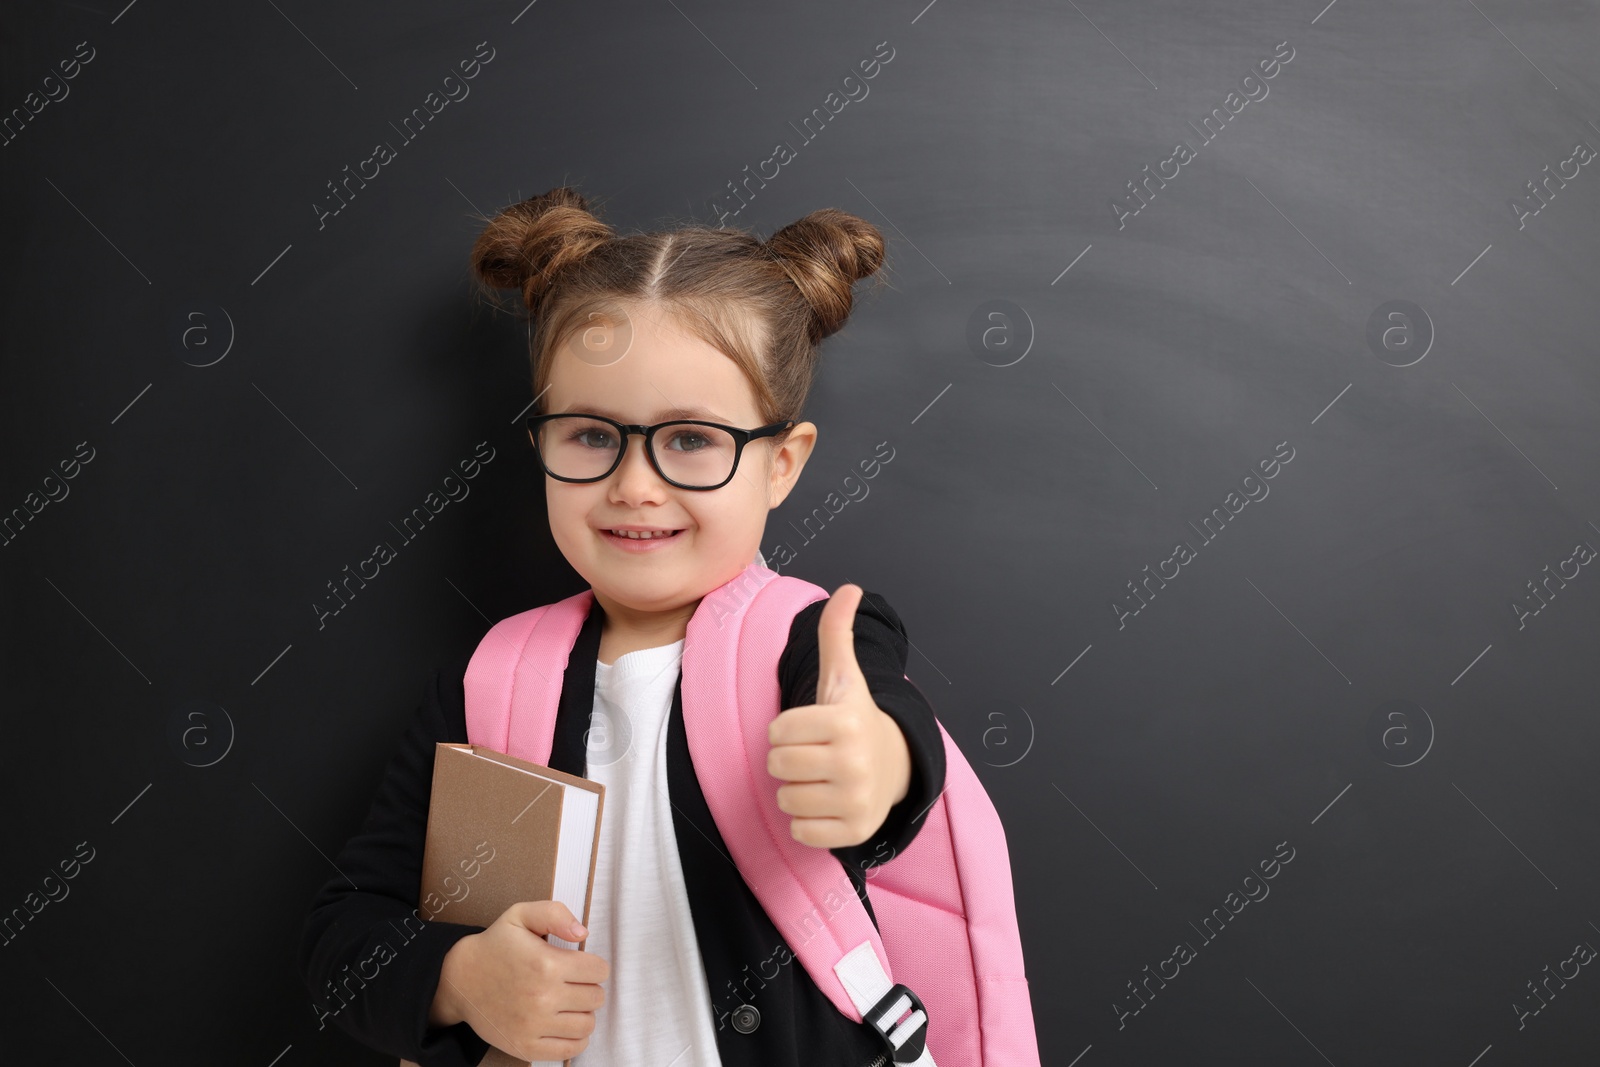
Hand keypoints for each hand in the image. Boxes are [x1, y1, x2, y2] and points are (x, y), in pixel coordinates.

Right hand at [428, 899, 608, 1061]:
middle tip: (573, 983)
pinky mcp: (525, 1046)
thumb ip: (555, 914)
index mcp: (546, 964)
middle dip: (589, 987)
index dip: (594, 965)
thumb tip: (582, 933)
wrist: (459, 979)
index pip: (599, 971)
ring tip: (568, 1003)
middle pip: (596, 997)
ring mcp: (533, 1026)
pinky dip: (575, 1038)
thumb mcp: (521, 915)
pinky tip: (565, 1024)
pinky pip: (570, 1049)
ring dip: (583, 1012)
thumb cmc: (494, 946)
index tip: (581, 965)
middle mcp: (542, 997)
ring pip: (587, 1024)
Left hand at [767, 583, 912, 848]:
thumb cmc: (854, 719)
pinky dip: (806, 822)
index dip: (786, 729)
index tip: (810, 729)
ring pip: (786, 800)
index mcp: (846, 721)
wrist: (896, 766)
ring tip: (821, 778)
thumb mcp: (844, 676)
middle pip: (777, 766)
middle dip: (787, 760)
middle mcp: (854, 761)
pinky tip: (827, 804)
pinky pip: (801, 831)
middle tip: (813, 754)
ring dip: (795, 791)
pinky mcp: (855, 831)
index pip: (777, 731)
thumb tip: (849, 588)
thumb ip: (837, 633)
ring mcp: (857, 799)